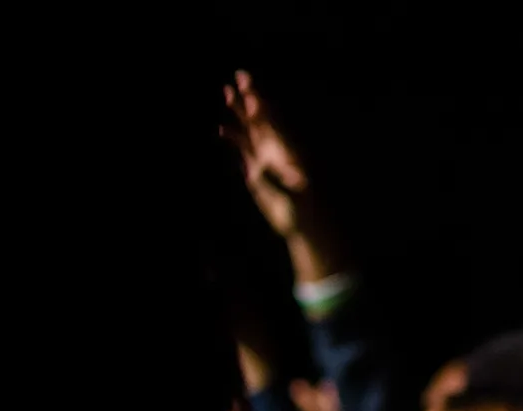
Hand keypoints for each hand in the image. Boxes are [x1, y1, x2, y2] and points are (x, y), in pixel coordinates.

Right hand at [221, 70, 309, 234]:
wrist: (300, 225)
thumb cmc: (300, 210)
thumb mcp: (287, 196)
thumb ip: (272, 181)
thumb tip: (258, 168)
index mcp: (284, 151)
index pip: (269, 123)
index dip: (260, 105)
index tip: (250, 89)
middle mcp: (274, 151)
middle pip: (258, 119)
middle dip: (249, 97)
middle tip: (240, 74)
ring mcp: (264, 159)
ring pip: (249, 129)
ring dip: (239, 112)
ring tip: (227, 91)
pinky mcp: (256, 172)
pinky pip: (244, 150)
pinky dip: (234, 138)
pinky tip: (222, 129)